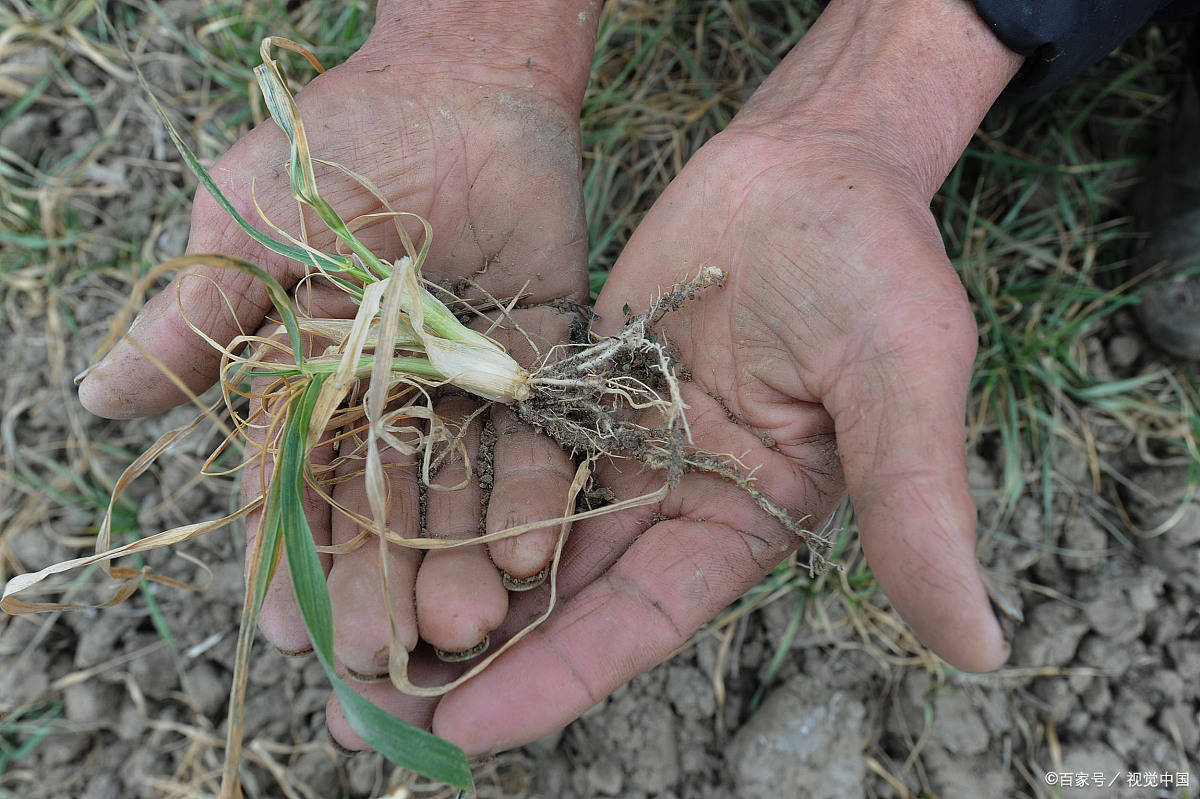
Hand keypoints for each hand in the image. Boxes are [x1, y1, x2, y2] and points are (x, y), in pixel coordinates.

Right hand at [77, 1, 598, 744]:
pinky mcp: (537, 376)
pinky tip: (532, 556)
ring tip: (467, 626)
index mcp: (310, 386)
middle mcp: (387, 407)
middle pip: (379, 510)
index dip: (289, 553)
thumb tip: (100, 400)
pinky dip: (532, 497)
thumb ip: (198, 322)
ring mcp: (462, 397)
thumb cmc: (338, 152)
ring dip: (460, 562)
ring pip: (458, 496)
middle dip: (380, 580)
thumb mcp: (250, 232)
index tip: (288, 623)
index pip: (293, 486)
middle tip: (380, 655)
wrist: (461, 89)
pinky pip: (536, 446)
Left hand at [418, 0, 1023, 755]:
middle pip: (560, 594)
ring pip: (515, 527)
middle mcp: (671, 496)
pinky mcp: (575, 381)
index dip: (556, 678)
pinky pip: (500, 440)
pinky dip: (444, 481)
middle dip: (473, 655)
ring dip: (439, 575)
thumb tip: (982, 646)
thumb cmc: (875, 266)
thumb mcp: (901, 387)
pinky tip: (374, 515)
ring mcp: (617, 439)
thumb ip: (918, 512)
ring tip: (346, 632)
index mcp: (742, 522)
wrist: (813, 159)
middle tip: (366, 716)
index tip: (468, 731)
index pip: (636, 621)